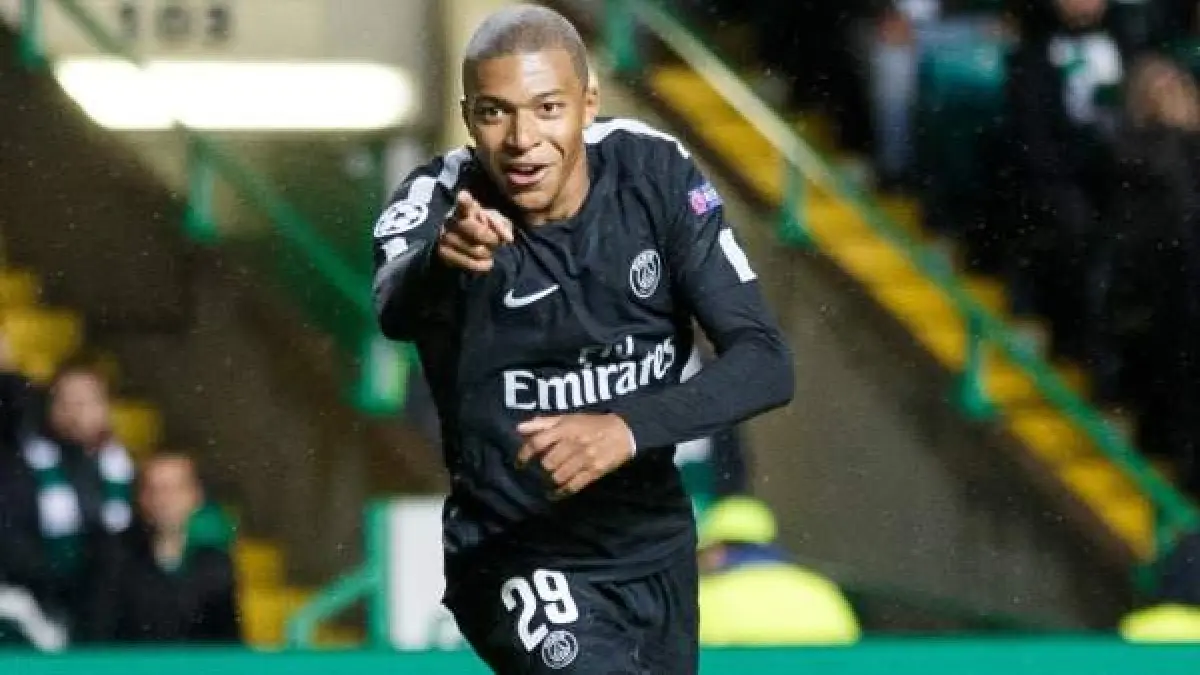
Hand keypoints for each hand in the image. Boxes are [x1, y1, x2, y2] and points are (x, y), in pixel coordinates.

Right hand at [437, 190, 513, 272]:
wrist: (467, 246)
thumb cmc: (484, 229)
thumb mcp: (496, 223)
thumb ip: (502, 226)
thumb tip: (507, 238)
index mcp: (466, 209)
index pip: (465, 204)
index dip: (465, 201)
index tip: (463, 197)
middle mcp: (452, 220)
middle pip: (476, 232)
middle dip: (492, 239)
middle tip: (495, 242)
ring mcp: (445, 236)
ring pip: (476, 250)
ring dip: (488, 254)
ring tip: (489, 252)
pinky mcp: (443, 253)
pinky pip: (469, 263)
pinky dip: (482, 265)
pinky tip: (486, 262)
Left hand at [516, 414, 634, 497]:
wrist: (623, 432)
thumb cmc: (591, 424)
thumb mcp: (568, 418)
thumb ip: (543, 423)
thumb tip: (519, 428)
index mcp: (565, 429)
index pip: (538, 442)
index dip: (524, 454)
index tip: (519, 464)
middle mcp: (573, 444)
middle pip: (547, 463)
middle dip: (543, 468)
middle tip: (543, 469)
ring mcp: (584, 459)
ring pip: (558, 477)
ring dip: (551, 480)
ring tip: (550, 479)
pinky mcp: (594, 472)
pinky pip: (572, 487)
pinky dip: (560, 493)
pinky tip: (554, 494)